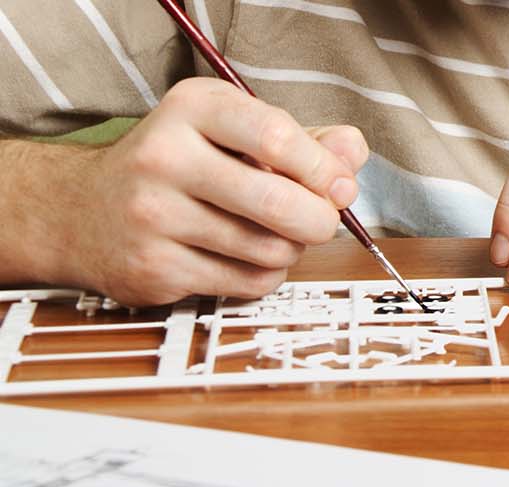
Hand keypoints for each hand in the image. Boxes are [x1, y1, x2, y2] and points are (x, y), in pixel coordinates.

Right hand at [16, 77, 367, 304]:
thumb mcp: (234, 131)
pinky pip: (247, 283)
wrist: (81, 209)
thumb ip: (303, 140)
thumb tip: (353, 153)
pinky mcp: (153, 268)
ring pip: (270, 249)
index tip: (340, 185)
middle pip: (280, 203)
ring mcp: (153, 216)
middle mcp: (165, 157)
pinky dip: (264, 275)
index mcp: (192, 109)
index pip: (277, 136)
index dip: (324, 169)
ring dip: (291, 249)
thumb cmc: (178, 165)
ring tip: (275, 235)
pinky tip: (244, 257)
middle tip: (322, 220)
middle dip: (320, 220)